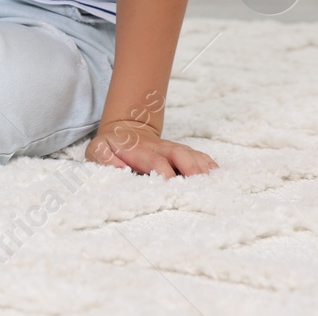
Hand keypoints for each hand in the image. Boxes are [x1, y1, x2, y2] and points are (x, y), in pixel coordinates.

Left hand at [85, 120, 217, 177]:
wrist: (123, 130)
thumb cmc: (110, 146)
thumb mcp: (97, 150)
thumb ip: (105, 158)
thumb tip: (122, 169)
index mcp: (139, 150)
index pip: (156, 161)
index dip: (165, 173)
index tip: (172, 187)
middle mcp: (160, 148)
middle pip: (181, 155)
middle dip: (192, 169)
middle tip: (202, 187)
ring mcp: (173, 149)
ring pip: (193, 155)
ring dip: (205, 169)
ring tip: (217, 185)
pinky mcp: (182, 153)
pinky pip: (199, 157)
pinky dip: (210, 166)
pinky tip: (219, 177)